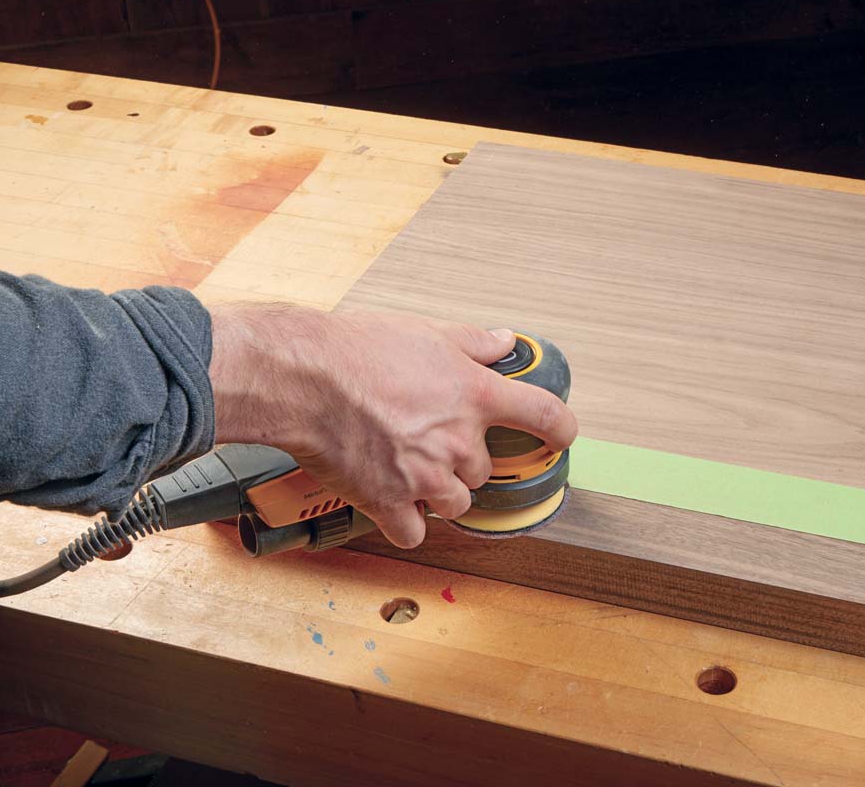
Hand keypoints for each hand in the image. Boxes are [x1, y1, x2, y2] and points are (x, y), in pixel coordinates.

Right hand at [208, 304, 576, 547]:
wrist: (302, 378)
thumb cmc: (357, 350)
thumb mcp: (427, 333)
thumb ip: (473, 343)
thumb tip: (505, 341)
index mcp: (475, 395)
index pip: (545, 416)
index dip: (561, 430)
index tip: (562, 437)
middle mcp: (458, 440)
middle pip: (484, 470)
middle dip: (461, 460)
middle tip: (427, 438)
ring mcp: (426, 476)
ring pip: (456, 503)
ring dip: (439, 493)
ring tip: (407, 468)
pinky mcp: (390, 502)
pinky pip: (415, 532)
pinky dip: (406, 522)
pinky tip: (391, 502)